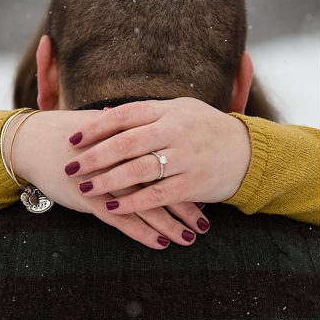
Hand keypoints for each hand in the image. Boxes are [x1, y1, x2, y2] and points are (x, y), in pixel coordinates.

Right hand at [10, 110, 203, 248]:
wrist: (33, 142)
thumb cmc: (68, 137)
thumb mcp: (103, 129)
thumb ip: (128, 134)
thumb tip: (150, 133)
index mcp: (130, 140)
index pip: (168, 159)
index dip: (189, 177)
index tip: (209, 191)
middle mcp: (122, 159)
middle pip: (164, 183)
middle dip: (187, 205)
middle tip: (207, 222)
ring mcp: (106, 179)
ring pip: (147, 204)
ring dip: (170, 224)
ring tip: (190, 238)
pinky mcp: (89, 197)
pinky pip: (122, 219)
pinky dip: (143, 232)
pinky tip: (160, 244)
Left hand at [64, 97, 250, 213]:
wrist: (250, 152)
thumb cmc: (205, 130)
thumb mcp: (179, 111)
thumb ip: (144, 115)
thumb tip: (103, 115)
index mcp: (168, 111)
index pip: (124, 116)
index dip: (95, 128)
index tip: (72, 140)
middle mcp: (176, 131)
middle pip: (126, 143)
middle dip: (94, 156)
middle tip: (70, 166)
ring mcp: (185, 158)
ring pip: (139, 169)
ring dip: (107, 181)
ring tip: (84, 188)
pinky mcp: (193, 184)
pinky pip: (157, 195)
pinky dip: (132, 203)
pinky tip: (111, 208)